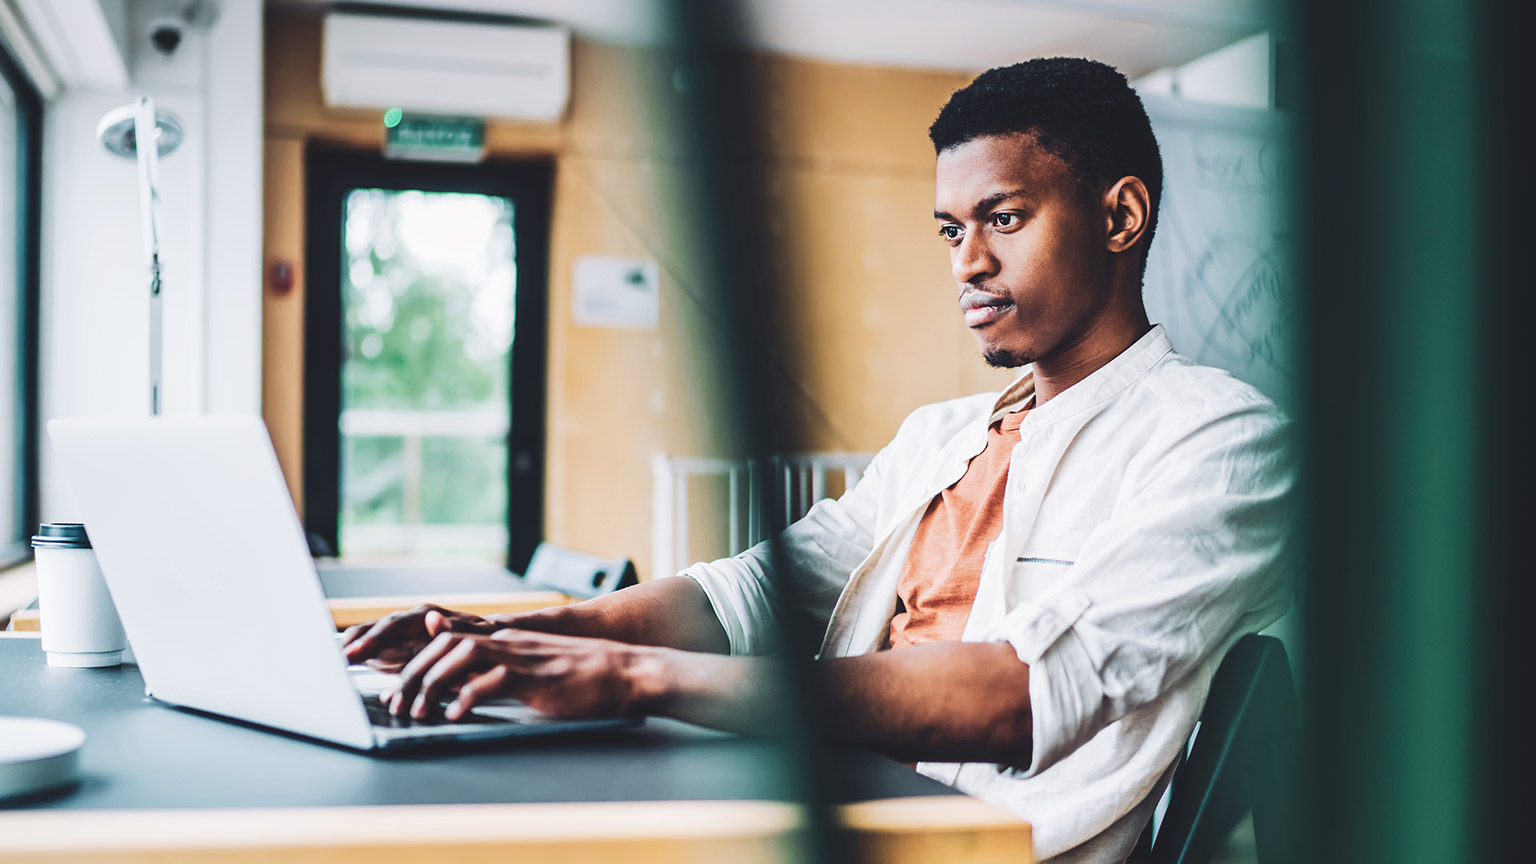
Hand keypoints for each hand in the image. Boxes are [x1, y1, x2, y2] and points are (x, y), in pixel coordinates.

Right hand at [340, 605, 501, 670]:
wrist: (485, 640)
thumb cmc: (481, 640)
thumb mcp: (474, 636)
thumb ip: (453, 630)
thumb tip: (431, 619)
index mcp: (426, 617)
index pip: (394, 625)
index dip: (373, 640)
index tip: (353, 653)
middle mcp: (407, 621)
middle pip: (374, 630)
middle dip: (353, 645)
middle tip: (332, 660)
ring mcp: (399, 633)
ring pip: (368, 637)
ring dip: (348, 650)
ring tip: (326, 664)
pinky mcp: (393, 647)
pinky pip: (370, 650)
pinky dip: (354, 656)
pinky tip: (336, 665)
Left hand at [382, 628, 656, 720]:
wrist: (626, 673)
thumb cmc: (583, 679)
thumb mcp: (532, 672)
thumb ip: (499, 673)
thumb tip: (462, 690)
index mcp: (505, 641)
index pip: (446, 638)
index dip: (415, 660)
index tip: (396, 688)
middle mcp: (508, 642)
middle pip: (444, 643)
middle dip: (413, 673)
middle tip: (396, 704)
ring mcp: (523, 655)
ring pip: (463, 654)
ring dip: (433, 682)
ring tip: (418, 711)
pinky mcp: (537, 674)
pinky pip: (495, 678)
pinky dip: (469, 695)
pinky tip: (455, 715)